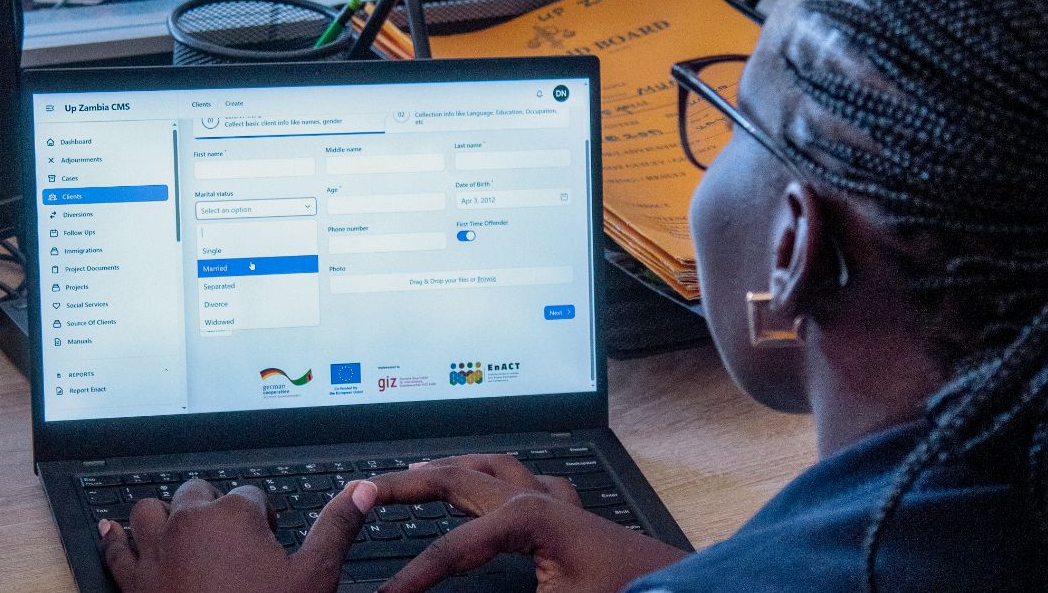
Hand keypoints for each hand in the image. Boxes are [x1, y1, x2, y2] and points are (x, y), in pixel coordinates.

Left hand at [100, 478, 376, 592]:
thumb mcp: (315, 573)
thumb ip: (338, 525)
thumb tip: (361, 490)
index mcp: (233, 515)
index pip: (253, 494)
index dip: (266, 516)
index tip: (272, 539)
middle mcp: (188, 524)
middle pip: (198, 493)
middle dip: (217, 507)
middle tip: (237, 538)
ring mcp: (156, 553)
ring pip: (150, 511)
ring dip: (166, 514)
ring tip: (184, 529)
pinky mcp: (134, 583)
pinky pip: (115, 549)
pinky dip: (116, 537)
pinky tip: (114, 530)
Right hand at [369, 454, 687, 592]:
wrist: (683, 592)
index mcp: (528, 516)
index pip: (450, 549)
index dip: (411, 577)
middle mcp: (537, 496)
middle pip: (456, 478)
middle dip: (406, 484)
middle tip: (364, 491)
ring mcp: (555, 498)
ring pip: (488, 466)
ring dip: (447, 468)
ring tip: (414, 474)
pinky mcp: (570, 512)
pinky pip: (521, 478)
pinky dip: (491, 477)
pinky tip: (487, 485)